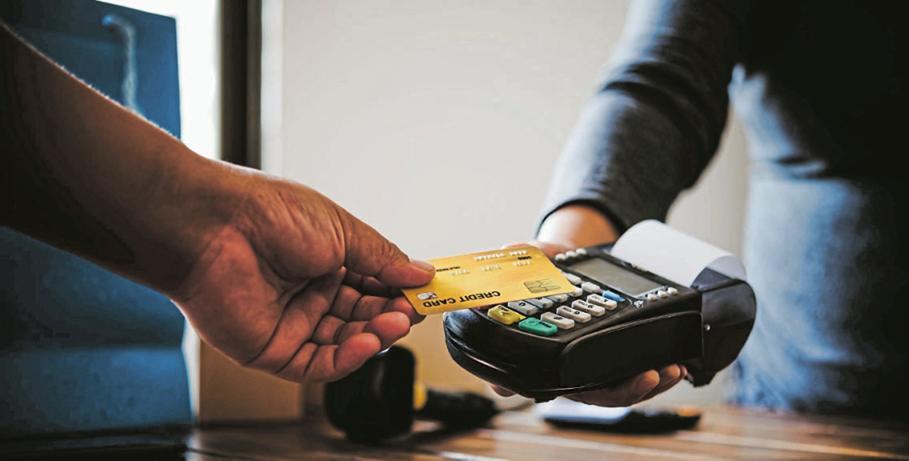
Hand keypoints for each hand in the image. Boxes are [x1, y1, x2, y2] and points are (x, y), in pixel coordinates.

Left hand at [172, 172, 433, 382]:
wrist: (212, 226)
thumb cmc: (266, 214)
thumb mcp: (341, 229)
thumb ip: (383, 257)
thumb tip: (420, 272)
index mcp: (325, 257)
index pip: (373, 283)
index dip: (399, 290)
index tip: (426, 293)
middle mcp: (309, 290)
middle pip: (362, 315)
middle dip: (390, 314)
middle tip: (413, 312)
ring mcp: (291, 321)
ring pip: (344, 342)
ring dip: (374, 336)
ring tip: (396, 324)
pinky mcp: (272, 348)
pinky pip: (317, 364)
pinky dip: (346, 358)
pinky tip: (366, 342)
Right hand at [491, 239, 686, 405]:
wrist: (570, 264)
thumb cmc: (546, 271)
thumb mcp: (535, 258)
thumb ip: (524, 255)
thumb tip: (511, 247)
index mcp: (536, 350)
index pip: (528, 378)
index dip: (530, 387)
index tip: (532, 388)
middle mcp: (563, 367)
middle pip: (588, 393)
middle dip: (620, 391)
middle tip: (643, 377)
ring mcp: (592, 368)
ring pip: (616, 390)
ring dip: (645, 386)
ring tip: (669, 371)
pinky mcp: (616, 360)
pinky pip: (635, 376)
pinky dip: (657, 375)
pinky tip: (676, 365)